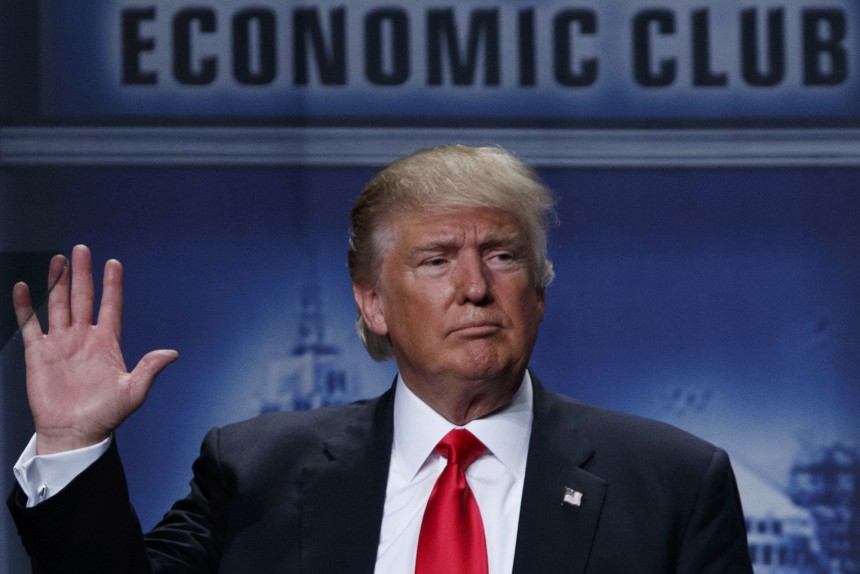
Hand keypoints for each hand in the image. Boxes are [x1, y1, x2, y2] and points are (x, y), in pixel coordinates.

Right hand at [12, 245, 177, 454]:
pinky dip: (26, 307)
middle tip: (81, 250)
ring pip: (58, 305)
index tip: (114, 263)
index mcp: (106, 343)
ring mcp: (61, 343)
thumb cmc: (105, 415)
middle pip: (82, 298)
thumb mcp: (133, 392)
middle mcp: (83, 338)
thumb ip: (149, 369)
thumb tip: (172, 353)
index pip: (110, 306)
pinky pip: (31, 325)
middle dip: (82, 274)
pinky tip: (24, 287)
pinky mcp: (39, 354)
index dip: (112, 285)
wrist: (75, 433)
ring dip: (57, 283)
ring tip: (58, 260)